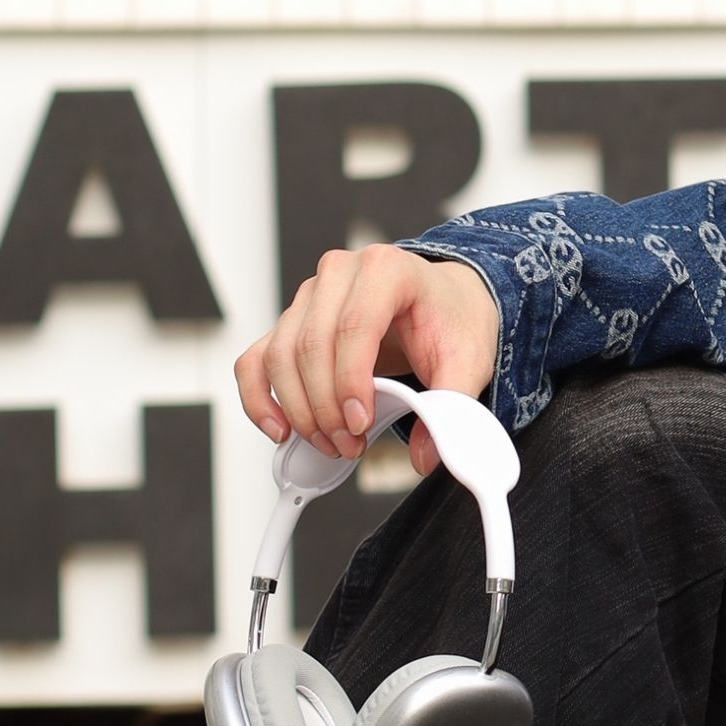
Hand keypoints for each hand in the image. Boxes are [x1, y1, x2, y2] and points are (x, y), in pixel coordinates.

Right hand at [235, 249, 499, 478]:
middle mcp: (340, 273)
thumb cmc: (452, 322)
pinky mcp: (291, 321)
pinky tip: (280, 430)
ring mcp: (309, 296)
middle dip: (325, 406)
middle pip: (311, 344)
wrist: (444, 302)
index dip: (350, 381)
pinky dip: (259, 398)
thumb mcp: (469, 360)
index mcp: (387, 270)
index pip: (354, 325)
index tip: (359, 423)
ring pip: (280, 356)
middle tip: (349, 445)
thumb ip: (452, 405)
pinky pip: (256, 360)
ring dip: (299, 410)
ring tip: (331, 443)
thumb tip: (426, 455)